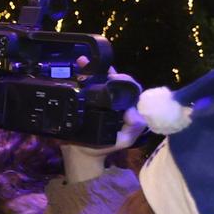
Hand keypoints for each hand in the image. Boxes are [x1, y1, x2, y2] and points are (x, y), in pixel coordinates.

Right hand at [57, 61, 146, 181]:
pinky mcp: (86, 98)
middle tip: (100, 70)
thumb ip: (133, 127)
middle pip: (116, 80)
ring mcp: (100, 98)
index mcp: (126, 107)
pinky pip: (87, 82)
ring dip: (95, 67)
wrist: (80, 152)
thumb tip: (131, 108)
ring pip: (102, 78)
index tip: (115, 78)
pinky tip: (80, 62)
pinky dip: (84, 71)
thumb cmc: (104, 147)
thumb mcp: (124, 140)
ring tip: (86, 61)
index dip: (125, 81)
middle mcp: (115, 100)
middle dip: (109, 71)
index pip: (131, 89)